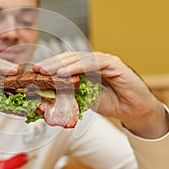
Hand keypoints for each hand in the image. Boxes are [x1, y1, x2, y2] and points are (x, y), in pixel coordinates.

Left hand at [33, 51, 168, 138]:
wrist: (133, 109)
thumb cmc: (109, 103)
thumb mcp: (83, 100)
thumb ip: (68, 96)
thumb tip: (46, 99)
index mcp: (84, 68)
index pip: (64, 63)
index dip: (50, 66)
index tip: (34, 71)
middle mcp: (92, 61)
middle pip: (68, 58)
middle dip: (51, 64)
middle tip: (36, 69)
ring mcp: (103, 60)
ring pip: (78, 58)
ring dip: (60, 65)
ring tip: (46, 71)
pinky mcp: (113, 63)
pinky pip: (92, 63)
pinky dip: (77, 67)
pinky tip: (64, 73)